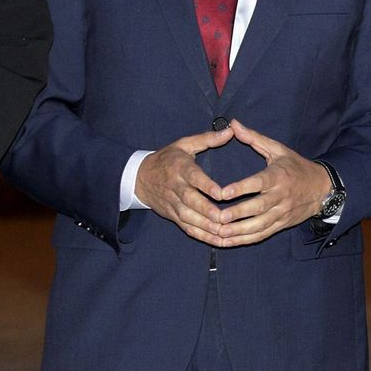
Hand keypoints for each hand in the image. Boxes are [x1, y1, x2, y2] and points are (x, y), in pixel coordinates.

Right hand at [134, 123, 235, 243]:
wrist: (139, 178)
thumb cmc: (167, 158)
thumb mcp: (184, 144)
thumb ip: (208, 139)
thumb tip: (230, 130)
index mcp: (180, 168)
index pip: (194, 178)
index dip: (206, 186)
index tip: (221, 193)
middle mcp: (176, 187)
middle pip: (191, 201)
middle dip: (207, 211)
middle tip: (224, 218)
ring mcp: (173, 204)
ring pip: (189, 218)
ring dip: (206, 226)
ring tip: (224, 232)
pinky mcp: (173, 215)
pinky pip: (187, 228)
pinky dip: (202, 235)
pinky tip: (218, 240)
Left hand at [212, 120, 332, 246]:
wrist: (322, 189)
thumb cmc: (296, 167)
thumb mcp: (278, 149)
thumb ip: (254, 138)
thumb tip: (233, 124)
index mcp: (278, 176)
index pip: (258, 183)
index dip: (241, 188)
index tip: (223, 192)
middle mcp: (280, 197)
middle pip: (258, 208)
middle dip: (237, 214)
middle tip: (218, 217)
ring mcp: (281, 213)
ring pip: (259, 226)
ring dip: (238, 231)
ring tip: (219, 233)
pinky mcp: (281, 225)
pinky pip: (261, 235)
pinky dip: (245, 240)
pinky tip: (228, 241)